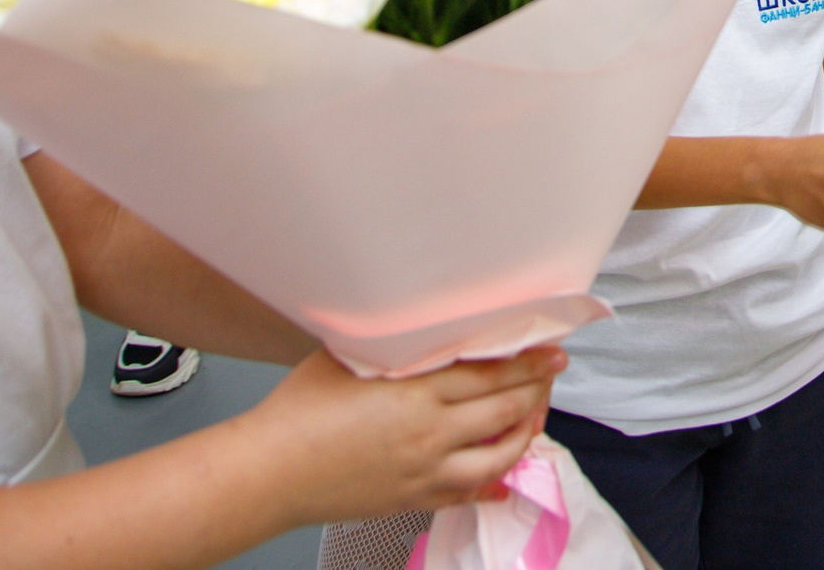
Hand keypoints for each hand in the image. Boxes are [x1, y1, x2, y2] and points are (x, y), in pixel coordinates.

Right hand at [245, 347, 564, 525]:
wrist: (271, 473)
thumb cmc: (299, 410)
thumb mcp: (350, 357)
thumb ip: (394, 344)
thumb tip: (418, 325)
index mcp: (419, 392)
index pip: (492, 373)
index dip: (528, 361)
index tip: (552, 351)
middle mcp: (432, 433)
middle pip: (504, 410)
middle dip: (535, 391)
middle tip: (551, 376)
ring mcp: (426, 471)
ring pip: (498, 456)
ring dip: (524, 435)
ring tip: (533, 418)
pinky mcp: (413, 498)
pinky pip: (467, 493)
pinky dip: (493, 483)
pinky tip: (503, 476)